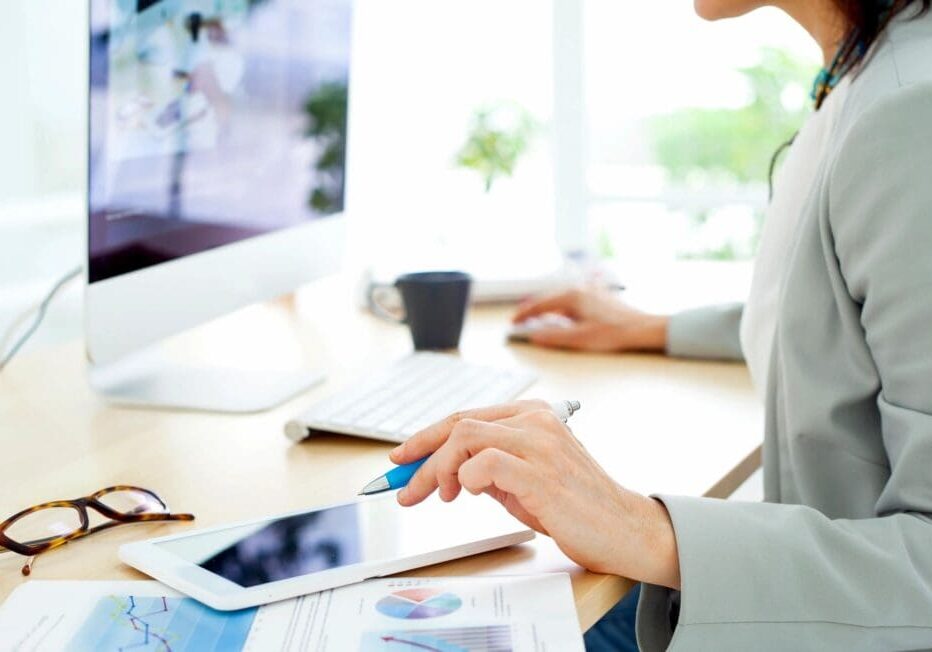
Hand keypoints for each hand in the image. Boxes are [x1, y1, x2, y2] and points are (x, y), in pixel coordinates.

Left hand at [390, 401, 680, 588]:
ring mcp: (539, 442)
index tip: (401, 457)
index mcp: (532, 414)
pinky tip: (470, 494)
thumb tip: (445, 470)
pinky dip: (466, 479)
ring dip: (439, 470)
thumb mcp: (526, 478)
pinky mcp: (541, 471)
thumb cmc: (576, 506)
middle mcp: (535, 419)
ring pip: (464, 438)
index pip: (466, 416)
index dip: (426, 436)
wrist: (624, 529)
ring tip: (441, 496)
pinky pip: (483, 464)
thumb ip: (490, 466)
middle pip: (459, 424)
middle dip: (421, 455)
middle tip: (404, 487)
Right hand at [512, 288, 668, 351]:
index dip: (525, 314)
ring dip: (547, 309)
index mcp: (573, 297)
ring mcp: (590, 292)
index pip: (541, 304)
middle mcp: (580, 290)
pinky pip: (573, 301)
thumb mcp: (580, 339)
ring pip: (561, 300)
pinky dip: (561, 309)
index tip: (513, 322)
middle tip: (520, 320)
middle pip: (549, 299)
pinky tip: (562, 317)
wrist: (643, 329)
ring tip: (537, 319)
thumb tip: (535, 336)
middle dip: (533, 310)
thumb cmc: (615, 333)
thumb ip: (554, 337)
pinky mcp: (598, 299)